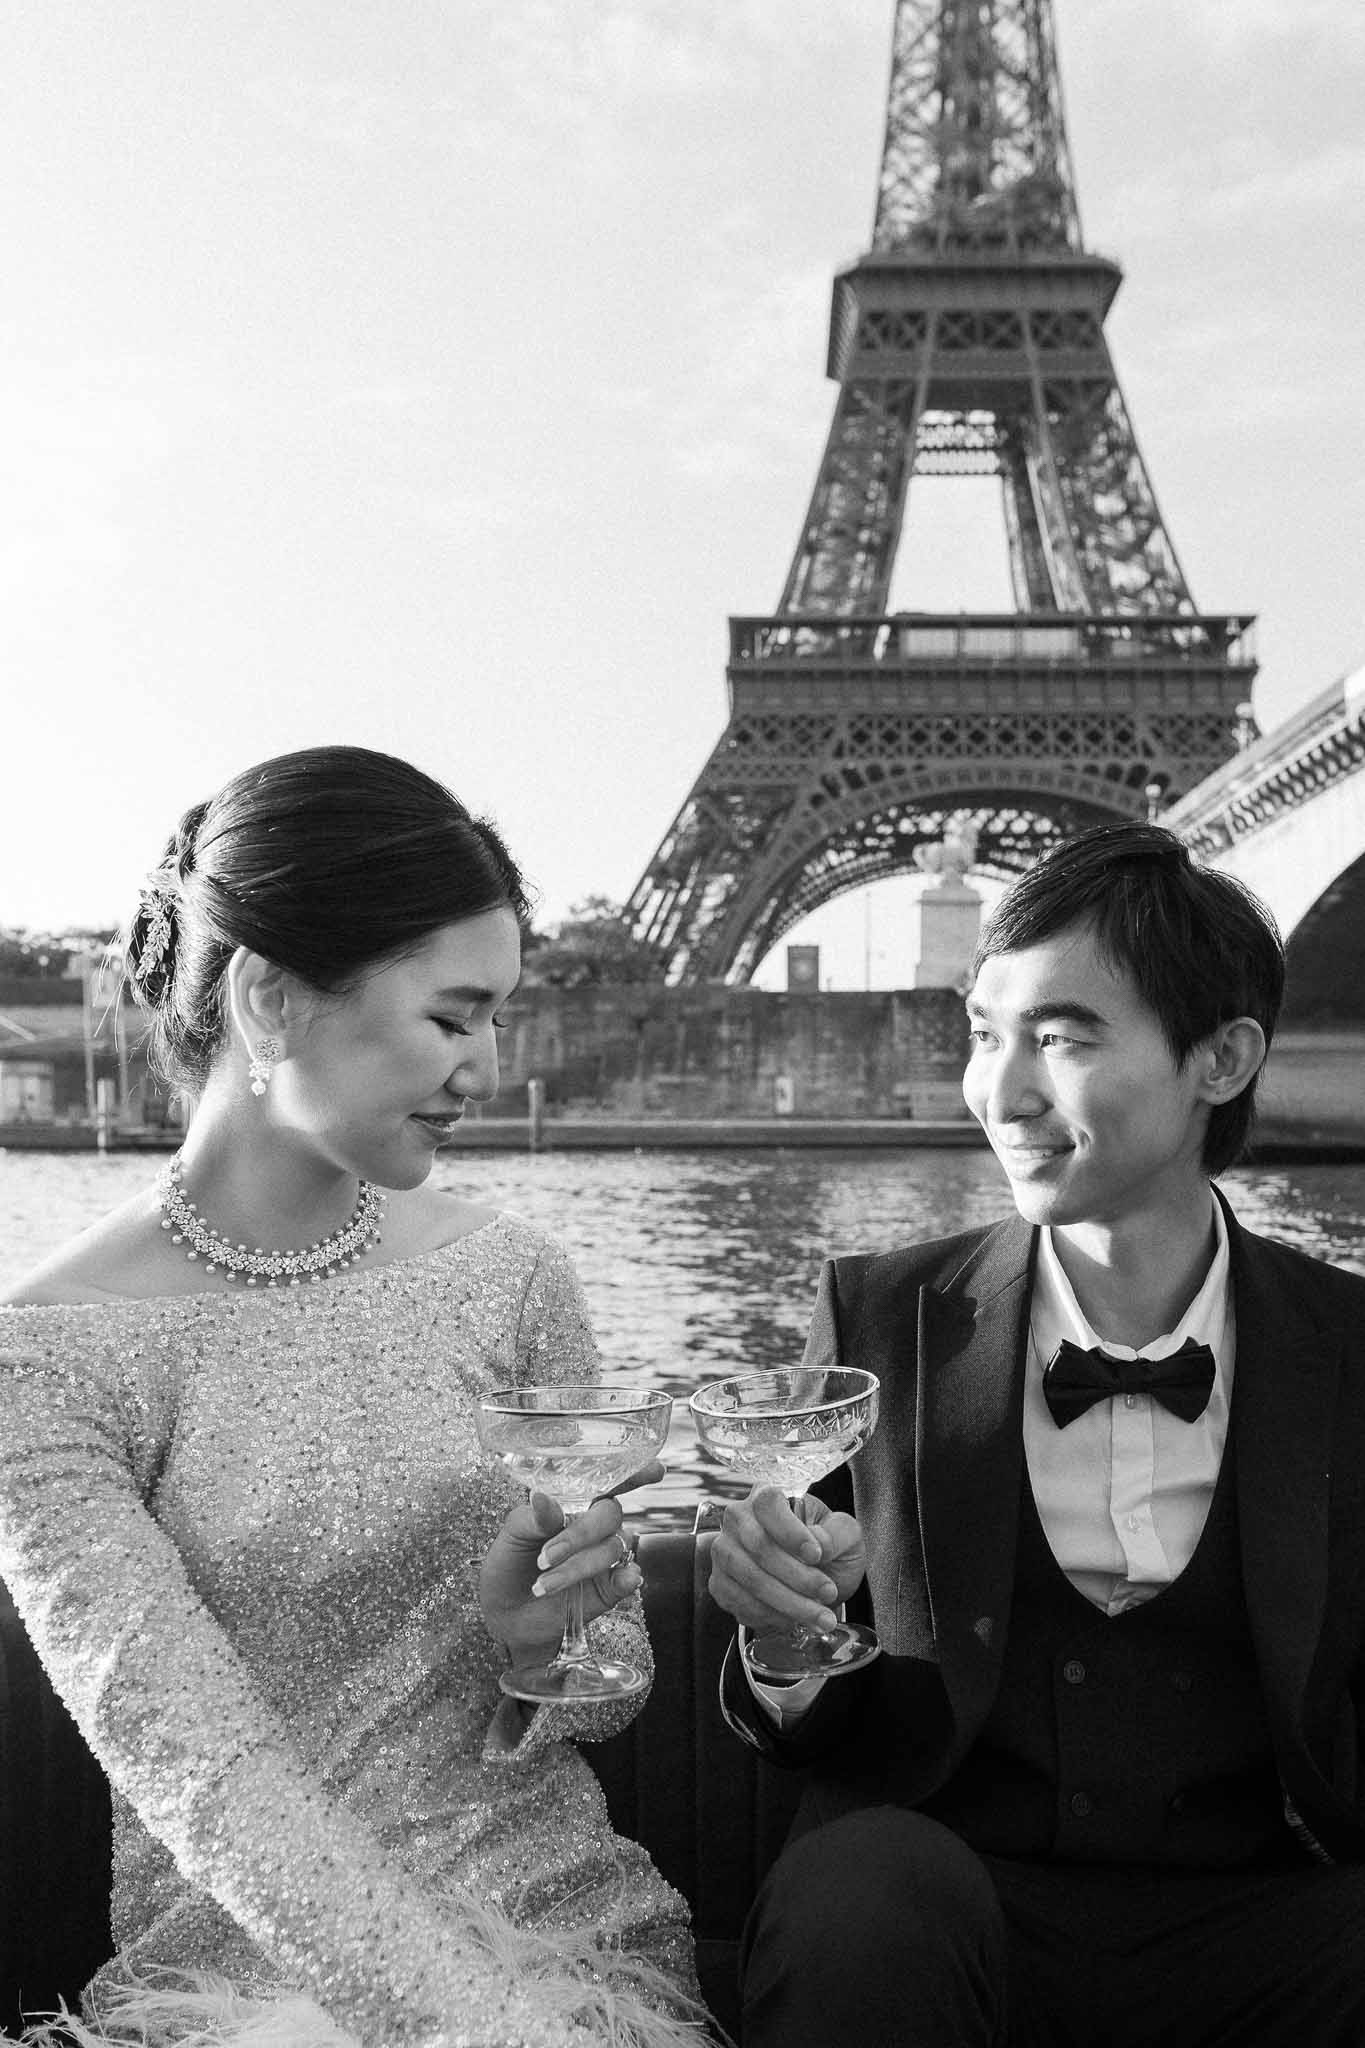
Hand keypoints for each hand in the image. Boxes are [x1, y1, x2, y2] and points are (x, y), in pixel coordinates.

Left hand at [478, 1462, 661, 1673]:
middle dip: (579, 1534)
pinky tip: (621, 1581)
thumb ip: (533, 1518)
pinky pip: (628, 1578)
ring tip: (543, 1584)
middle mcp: (596, 1527)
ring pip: (613, 1547)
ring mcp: (605, 1557)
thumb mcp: (513, 1536)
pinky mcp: (609, 1588)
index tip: (655, 1469)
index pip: (609, 1482)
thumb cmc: (509, 1563)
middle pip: (610, 1514)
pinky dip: (627, 1579)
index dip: (634, 1473)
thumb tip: (543, 1498)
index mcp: (574, 1503)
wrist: (505, 1613)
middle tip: (545, 1557)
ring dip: (579, 1566)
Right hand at [708, 1485, 866, 1634]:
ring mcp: (725, 1552)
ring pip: (751, 1579)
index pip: (767, 1505)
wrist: (816, 1578)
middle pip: (758, 1546)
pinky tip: (795, 1619)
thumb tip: (816, 1543)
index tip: (816, 1555)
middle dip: (797, 1576)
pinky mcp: (721, 1584)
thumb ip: (835, 1534)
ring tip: (820, 1616)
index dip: (790, 1531)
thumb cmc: (828, 1548)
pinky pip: (741, 1603)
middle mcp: (738, 1520)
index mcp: (767, 1496)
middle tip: (827, 1592)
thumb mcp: (845, 1534)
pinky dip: (772, 1616)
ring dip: (789, 1603)